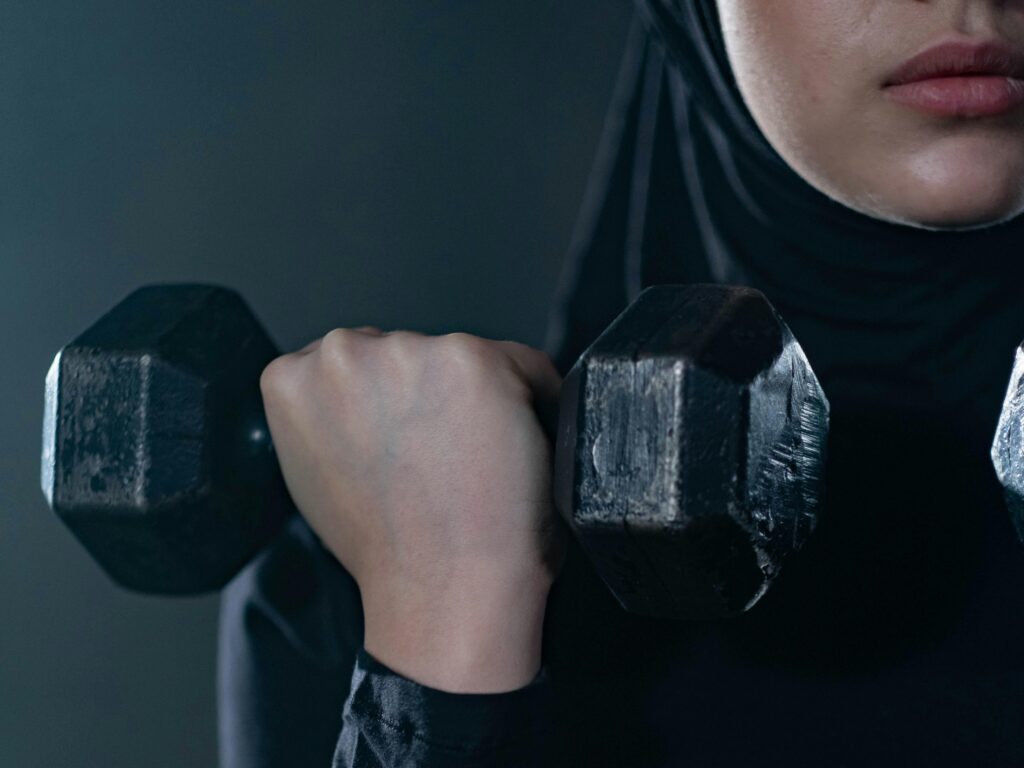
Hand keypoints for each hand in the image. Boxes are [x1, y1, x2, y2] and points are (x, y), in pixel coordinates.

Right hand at [259, 328, 565, 692]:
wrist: (441, 590)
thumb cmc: (389, 550)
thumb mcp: (317, 475)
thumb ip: (329, 418)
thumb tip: (359, 401)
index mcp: (293, 379)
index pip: (357, 360)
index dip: (394, 406)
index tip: (415, 439)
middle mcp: (343, 353)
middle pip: (409, 352)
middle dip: (432, 395)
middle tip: (447, 457)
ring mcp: (409, 352)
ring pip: (462, 355)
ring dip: (478, 396)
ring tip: (476, 461)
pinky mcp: (471, 360)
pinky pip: (522, 363)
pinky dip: (533, 399)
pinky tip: (514, 448)